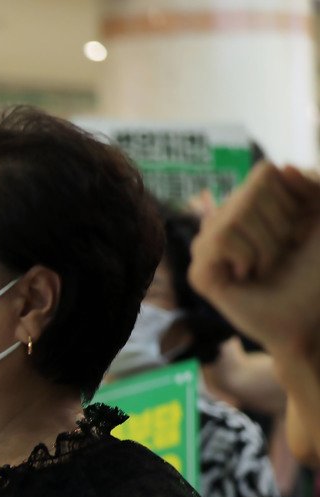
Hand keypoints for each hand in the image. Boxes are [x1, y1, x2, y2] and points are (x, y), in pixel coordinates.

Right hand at [188, 161, 319, 353]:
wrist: (310, 318)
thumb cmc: (317, 273)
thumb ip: (311, 186)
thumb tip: (280, 168)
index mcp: (248, 207)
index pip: (264, 175)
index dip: (290, 200)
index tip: (298, 231)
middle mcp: (222, 222)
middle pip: (251, 193)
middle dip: (280, 226)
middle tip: (281, 255)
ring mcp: (206, 248)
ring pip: (234, 216)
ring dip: (266, 245)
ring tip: (265, 267)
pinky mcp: (199, 272)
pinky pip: (221, 239)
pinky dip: (247, 256)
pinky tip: (246, 276)